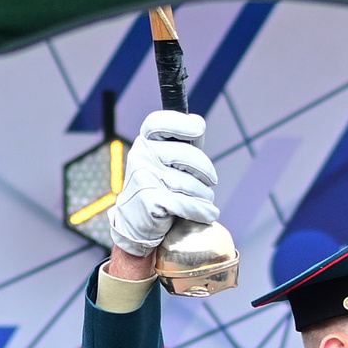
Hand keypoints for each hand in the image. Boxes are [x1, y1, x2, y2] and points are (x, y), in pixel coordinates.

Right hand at [107, 110, 218, 258]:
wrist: (137, 224)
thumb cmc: (161, 186)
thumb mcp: (170, 159)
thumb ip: (184, 142)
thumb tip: (198, 122)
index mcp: (145, 141)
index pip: (159, 123)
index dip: (182, 123)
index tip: (198, 129)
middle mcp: (141, 156)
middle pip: (188, 155)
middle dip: (206, 171)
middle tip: (210, 181)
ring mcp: (143, 178)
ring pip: (191, 183)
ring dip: (204, 195)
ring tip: (200, 200)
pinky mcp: (150, 201)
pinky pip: (189, 204)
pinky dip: (203, 211)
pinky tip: (208, 214)